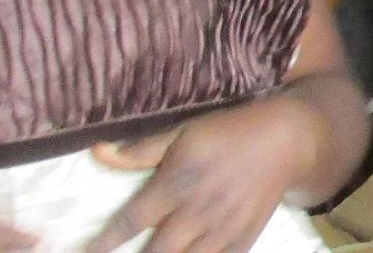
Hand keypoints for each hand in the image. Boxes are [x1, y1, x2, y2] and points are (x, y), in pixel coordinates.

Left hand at [85, 95, 322, 252]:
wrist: (285, 141)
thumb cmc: (227, 133)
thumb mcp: (182, 132)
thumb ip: (140, 151)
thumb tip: (96, 152)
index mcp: (176, 183)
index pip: (130, 221)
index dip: (105, 242)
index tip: (87, 251)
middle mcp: (196, 212)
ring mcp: (222, 230)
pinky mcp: (244, 240)